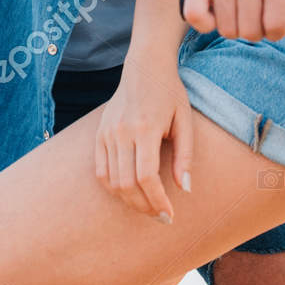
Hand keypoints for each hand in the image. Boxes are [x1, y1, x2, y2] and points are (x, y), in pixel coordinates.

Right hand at [94, 55, 193, 220]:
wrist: (145, 68)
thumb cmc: (170, 94)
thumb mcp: (185, 121)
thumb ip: (185, 156)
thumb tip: (186, 189)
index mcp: (145, 128)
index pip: (146, 176)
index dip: (158, 200)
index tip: (170, 214)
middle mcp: (122, 132)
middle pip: (127, 184)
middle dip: (145, 206)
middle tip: (161, 216)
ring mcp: (107, 134)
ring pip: (112, 181)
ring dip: (130, 201)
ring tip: (148, 207)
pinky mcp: (98, 135)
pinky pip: (101, 171)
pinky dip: (114, 188)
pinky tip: (130, 194)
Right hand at [178, 0, 284, 41]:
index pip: (277, 28)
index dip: (272, 28)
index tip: (268, 14)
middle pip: (250, 33)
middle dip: (249, 27)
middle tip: (247, 6)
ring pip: (226, 30)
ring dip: (227, 24)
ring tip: (231, 1)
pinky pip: (198, 20)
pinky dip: (203, 21)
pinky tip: (210, 6)